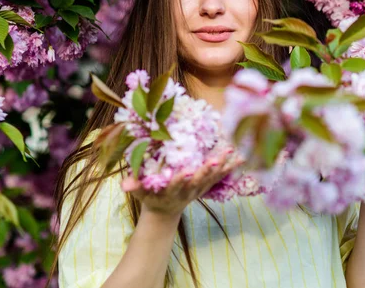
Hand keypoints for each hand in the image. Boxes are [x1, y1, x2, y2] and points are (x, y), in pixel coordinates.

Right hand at [121, 149, 240, 217]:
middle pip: (198, 181)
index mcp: (170, 191)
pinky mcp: (205, 186)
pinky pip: (219, 177)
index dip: (180, 180)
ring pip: (211, 178)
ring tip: (231, 153)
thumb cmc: (149, 196)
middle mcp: (186, 191)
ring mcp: (198, 189)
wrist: (164, 211)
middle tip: (214, 160)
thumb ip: (134, 186)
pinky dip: (230, 168)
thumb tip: (123, 184)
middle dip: (205, 171)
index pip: (175, 185)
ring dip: (221, 167)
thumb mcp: (140, 193)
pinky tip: (241, 157)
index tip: (185, 172)